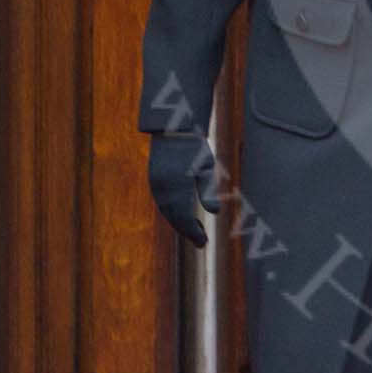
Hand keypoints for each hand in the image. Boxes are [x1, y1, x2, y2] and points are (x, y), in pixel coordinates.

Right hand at [148, 132, 220, 247]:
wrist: (173, 129)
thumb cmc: (194, 148)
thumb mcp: (206, 167)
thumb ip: (209, 191)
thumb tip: (216, 212)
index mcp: (177, 187)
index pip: (184, 218)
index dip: (194, 233)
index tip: (204, 243)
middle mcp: (163, 189)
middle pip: (175, 218)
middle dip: (188, 232)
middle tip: (202, 242)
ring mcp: (156, 185)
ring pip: (167, 212)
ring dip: (180, 223)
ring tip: (196, 230)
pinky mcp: (154, 181)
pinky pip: (162, 203)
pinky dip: (172, 213)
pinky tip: (183, 215)